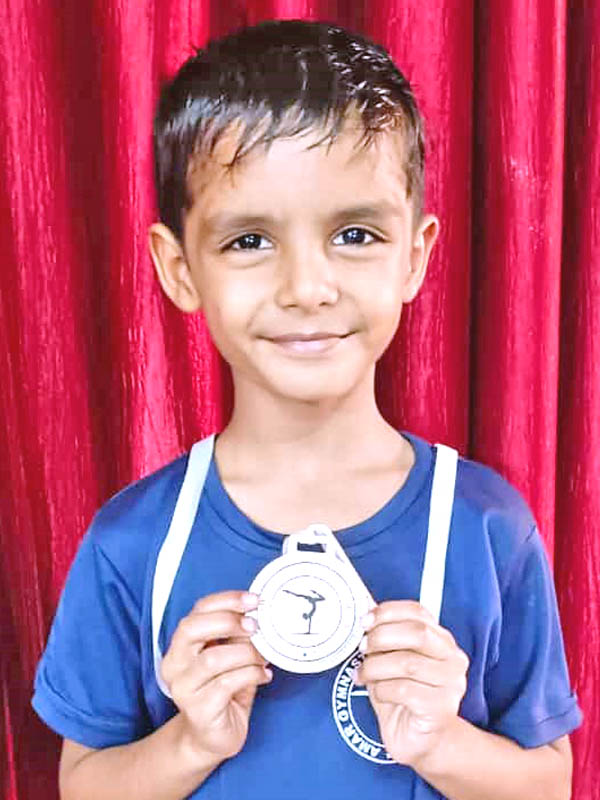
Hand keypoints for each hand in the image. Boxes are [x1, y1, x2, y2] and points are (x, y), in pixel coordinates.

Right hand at [160, 590, 271, 763]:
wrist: (212, 738)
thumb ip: (238, 635)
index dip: (226, 600)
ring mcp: (182, 688)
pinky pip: (226, 684)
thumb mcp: (231, 656)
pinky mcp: (197, 710)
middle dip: (228, 622)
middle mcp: (174, 664)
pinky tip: (264, 676)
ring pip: (213, 659)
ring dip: (245, 653)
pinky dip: (251, 675)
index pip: (197, 610)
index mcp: (181, 645)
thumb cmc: (224, 691)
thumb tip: (258, 613)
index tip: (253, 600)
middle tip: (255, 626)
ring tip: (264, 657)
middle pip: (192, 629)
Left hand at [355, 600, 468, 769]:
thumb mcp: (391, 660)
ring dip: (376, 667)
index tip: (364, 621)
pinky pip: (404, 690)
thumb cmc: (402, 696)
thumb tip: (364, 612)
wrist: (420, 740)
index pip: (418, 612)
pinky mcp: (441, 709)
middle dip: (382, 637)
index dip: (388, 612)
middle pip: (417, 633)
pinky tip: (378, 693)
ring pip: (407, 663)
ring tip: (364, 675)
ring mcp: (451, 684)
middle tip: (362, 648)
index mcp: (441, 639)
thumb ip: (384, 637)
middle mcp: (452, 658)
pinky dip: (382, 689)